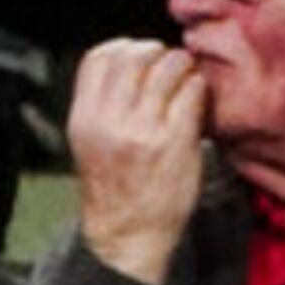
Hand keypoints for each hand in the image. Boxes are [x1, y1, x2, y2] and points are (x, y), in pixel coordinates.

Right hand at [66, 38, 208, 284]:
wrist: (127, 236)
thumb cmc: (115, 188)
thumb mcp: (89, 142)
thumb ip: (101, 103)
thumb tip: (132, 60)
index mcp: (84, 118)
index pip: (99, 56)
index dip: (124, 48)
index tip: (140, 62)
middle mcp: (110, 121)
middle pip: (134, 55)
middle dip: (157, 53)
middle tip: (170, 67)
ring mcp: (143, 131)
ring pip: (167, 66)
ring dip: (183, 67)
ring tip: (187, 80)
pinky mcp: (175, 142)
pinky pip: (192, 92)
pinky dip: (199, 88)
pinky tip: (198, 102)